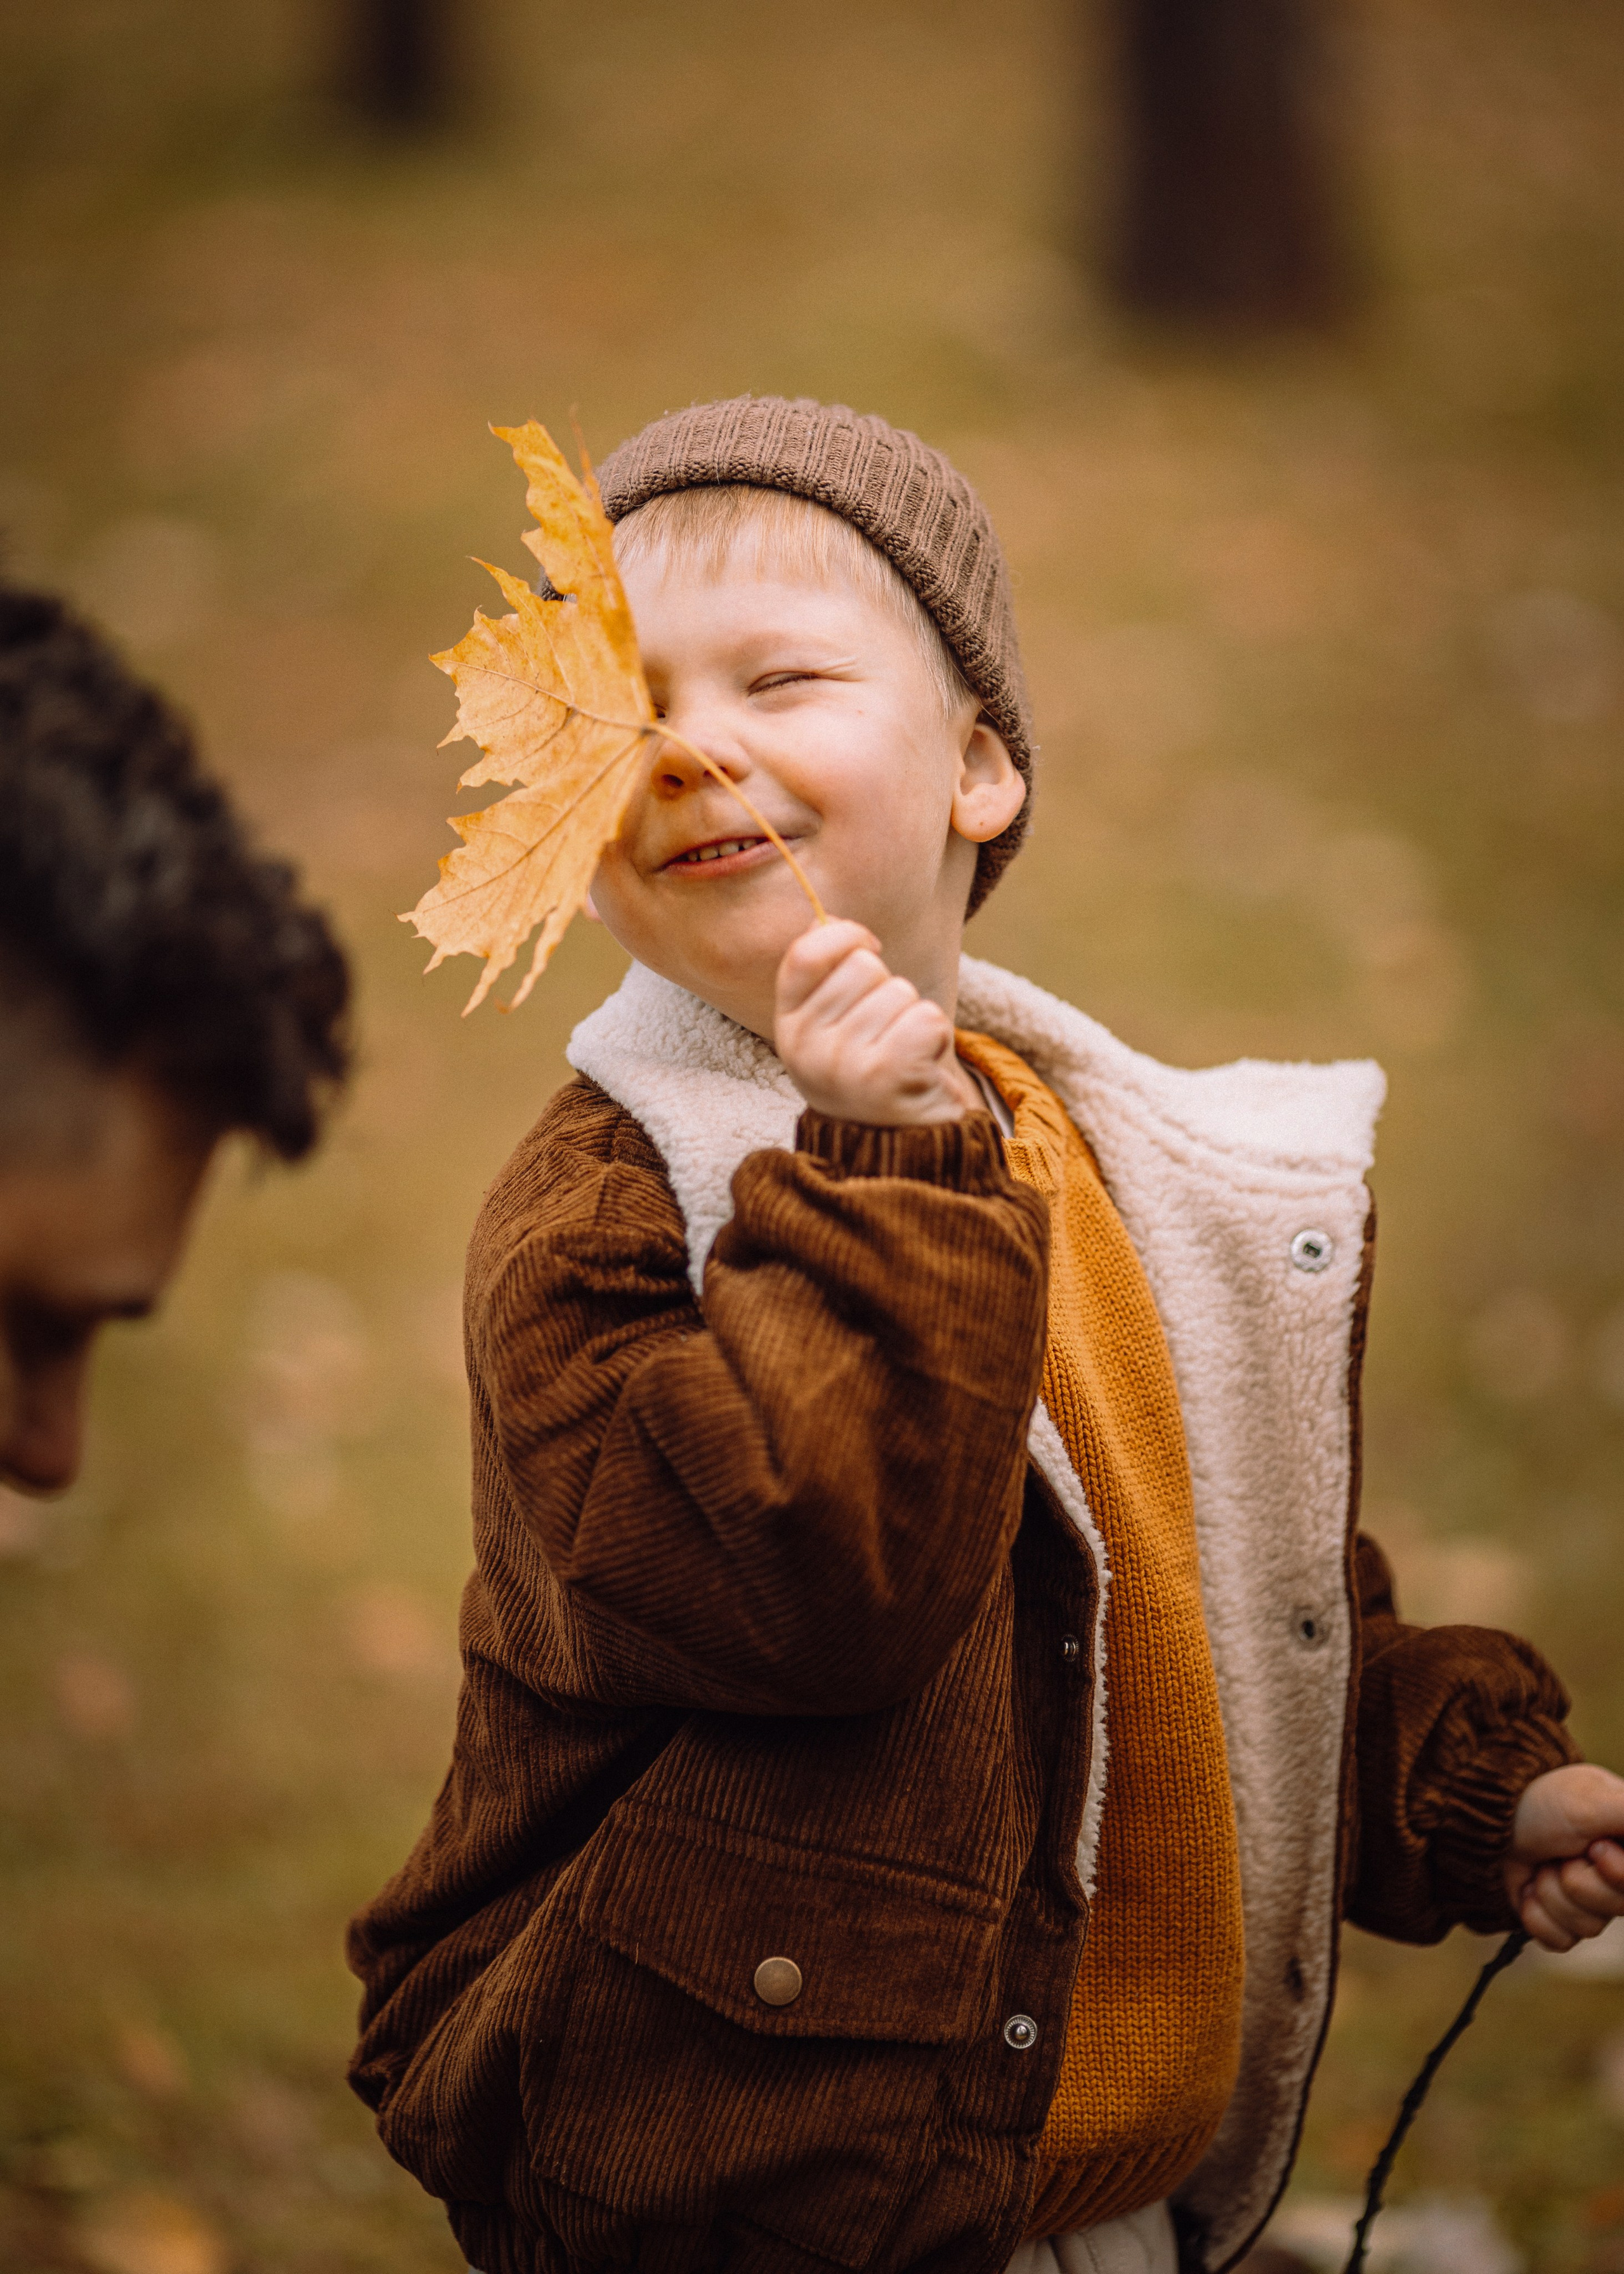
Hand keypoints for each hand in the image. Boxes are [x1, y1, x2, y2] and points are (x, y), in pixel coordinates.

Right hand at [774, 920, 978, 1127]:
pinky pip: (927, 1017)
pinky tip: (923, 1067)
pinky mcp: (886, 1074)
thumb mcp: (831, 1028)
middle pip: (864, 965)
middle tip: (887, 1035)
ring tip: (905, 1056)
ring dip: (915, 1019)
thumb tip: (824, 917)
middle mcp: (807, 1047)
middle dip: (888, 990)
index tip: (869, 946)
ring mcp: (843, 1063)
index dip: (845, 935)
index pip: (807, 952)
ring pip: (900, 991)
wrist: (898, 1149)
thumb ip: (826, 976)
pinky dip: (938, 1037)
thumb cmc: (870, 1072)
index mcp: (788, 1028)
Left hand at [1504, 1762, 1623, 1950]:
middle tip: (1563, 1852)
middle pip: (1614, 1910)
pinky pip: (1559, 1942)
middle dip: (1578, 1881)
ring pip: (1586, 1929)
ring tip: (1542, 1863)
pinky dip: (1536, 1915)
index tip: (1594, 1849)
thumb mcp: (1597, 1800)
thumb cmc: (1543, 1799)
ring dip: (1552, 1893)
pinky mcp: (1559, 1919)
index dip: (1615, 1875)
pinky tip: (1527, 1888)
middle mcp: (1617, 1877)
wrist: (1483, 1817)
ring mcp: (1588, 1901)